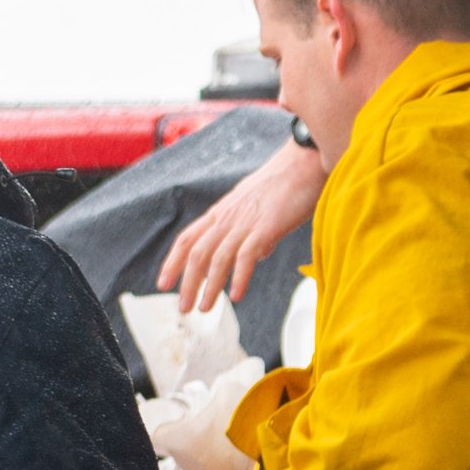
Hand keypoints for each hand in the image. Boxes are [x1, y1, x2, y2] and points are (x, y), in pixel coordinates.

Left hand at [159, 135, 326, 314]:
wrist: (305, 161)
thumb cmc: (287, 183)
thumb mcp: (260, 208)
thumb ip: (254, 232)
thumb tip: (257, 255)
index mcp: (223, 212)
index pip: (188, 238)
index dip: (173, 262)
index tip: (164, 283)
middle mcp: (228, 217)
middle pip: (197, 252)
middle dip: (187, 283)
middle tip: (182, 307)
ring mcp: (245, 221)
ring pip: (217, 258)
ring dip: (209, 287)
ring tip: (205, 308)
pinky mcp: (265, 226)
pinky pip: (246, 256)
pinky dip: (239, 277)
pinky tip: (236, 295)